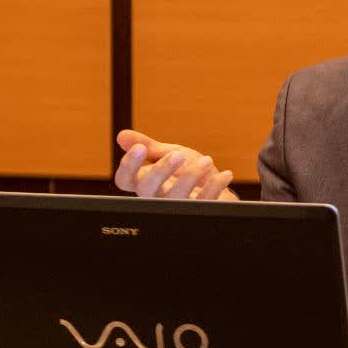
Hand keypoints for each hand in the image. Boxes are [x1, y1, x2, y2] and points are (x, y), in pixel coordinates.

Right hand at [114, 129, 236, 199]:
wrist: (216, 187)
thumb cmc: (188, 172)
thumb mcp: (168, 153)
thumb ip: (148, 147)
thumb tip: (122, 136)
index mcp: (146, 182)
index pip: (125, 179)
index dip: (128, 166)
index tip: (139, 148)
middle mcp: (157, 197)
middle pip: (146, 190)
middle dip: (161, 170)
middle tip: (179, 154)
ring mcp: (178, 206)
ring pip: (175, 198)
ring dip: (192, 176)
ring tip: (207, 161)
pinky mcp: (199, 211)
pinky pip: (204, 202)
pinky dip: (216, 186)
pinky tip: (225, 175)